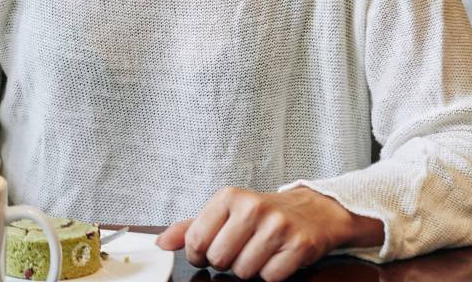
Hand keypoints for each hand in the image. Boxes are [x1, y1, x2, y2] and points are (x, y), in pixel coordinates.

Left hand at [156, 187, 379, 280]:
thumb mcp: (223, 213)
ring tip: (257, 252)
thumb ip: (189, 228)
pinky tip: (275, 257)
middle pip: (219, 259)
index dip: (197, 255)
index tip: (205, 253)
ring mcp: (278, 226)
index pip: (196, 241)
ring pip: (244, 272)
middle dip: (225, 262)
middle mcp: (253, 208)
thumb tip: (160, 243)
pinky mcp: (300, 245)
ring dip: (248, 269)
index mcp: (228, 197)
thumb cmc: (259, 215)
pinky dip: (270, 274)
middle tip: (238, 250)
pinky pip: (270, 277)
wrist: (311, 211)